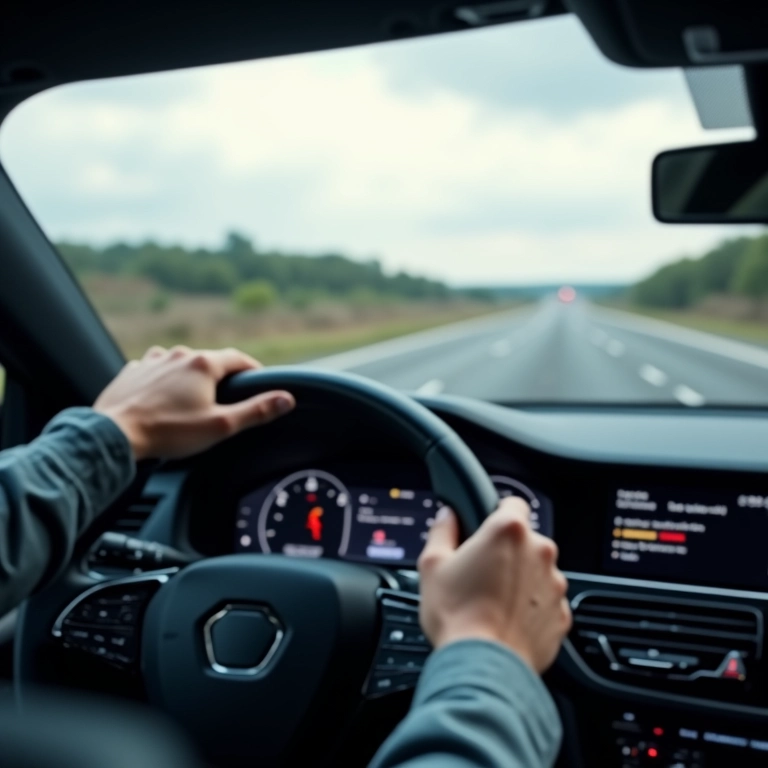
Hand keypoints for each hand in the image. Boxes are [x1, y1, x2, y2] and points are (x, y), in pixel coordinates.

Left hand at [94, 346, 294, 460]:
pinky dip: (164, 381)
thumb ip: (256, 411)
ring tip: (191, 402)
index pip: (240, 359)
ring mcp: (153, 360)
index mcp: (204, 364)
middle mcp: (179, 354)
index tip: (260, 380)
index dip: (253, 370)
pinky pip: (156, 370)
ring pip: (182, 364)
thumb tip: (286, 399)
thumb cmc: (168, 432)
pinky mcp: (133, 371)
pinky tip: (163, 400)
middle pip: (210, 361)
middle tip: (225, 400)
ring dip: (190, 378)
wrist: (114, 435)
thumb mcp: (221, 426)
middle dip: (220, 378)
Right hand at [417, 497, 570, 673]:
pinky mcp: (561, 616)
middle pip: (525, 541)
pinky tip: (505, 620)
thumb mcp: (432, 564)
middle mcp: (539, 553)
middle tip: (479, 573)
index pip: (512, 502)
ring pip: (537, 573)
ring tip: (491, 602)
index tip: (486, 526)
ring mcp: (554, 585)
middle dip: (506, 553)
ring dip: (520, 581)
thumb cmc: (458, 615)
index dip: (496, 512)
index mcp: (508, 531)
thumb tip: (448, 516)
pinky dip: (530, 609)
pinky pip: (545, 603)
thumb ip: (442, 530)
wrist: (483, 667)